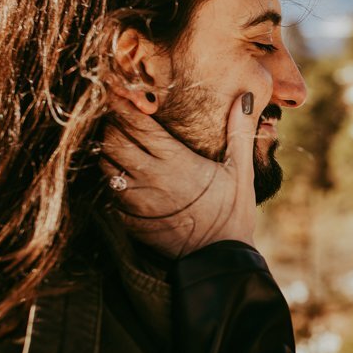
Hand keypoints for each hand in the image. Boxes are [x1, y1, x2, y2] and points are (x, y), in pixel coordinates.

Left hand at [103, 85, 262, 257]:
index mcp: (176, 161)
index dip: (123, 104)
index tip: (118, 90)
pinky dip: (110, 177)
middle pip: (113, 141)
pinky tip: (119, 171)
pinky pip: (109, 192)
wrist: (219, 263)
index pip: (137, 124)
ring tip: (115, 140)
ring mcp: (138, 201)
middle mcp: (151, 178)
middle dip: (111, 124)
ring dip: (107, 151)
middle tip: (114, 113)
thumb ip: (239, 131)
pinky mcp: (130, 221)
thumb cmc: (232, 214)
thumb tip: (245, 96)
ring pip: (107, 166)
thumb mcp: (240, 171)